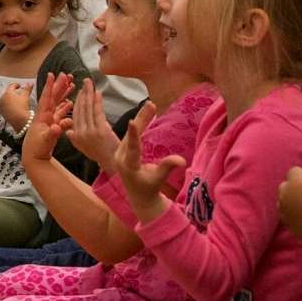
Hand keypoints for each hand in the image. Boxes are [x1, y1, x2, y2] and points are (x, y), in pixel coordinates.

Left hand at [0, 80, 32, 127]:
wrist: (19, 120)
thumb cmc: (22, 107)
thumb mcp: (26, 96)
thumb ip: (27, 89)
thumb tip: (30, 83)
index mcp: (8, 93)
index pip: (11, 86)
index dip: (16, 85)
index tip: (19, 86)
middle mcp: (2, 98)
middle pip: (7, 92)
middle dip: (13, 92)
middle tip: (18, 93)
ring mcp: (1, 105)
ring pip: (5, 99)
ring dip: (10, 99)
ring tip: (17, 100)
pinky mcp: (2, 111)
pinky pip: (5, 106)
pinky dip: (8, 105)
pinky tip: (14, 107)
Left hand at [23, 74, 73, 164]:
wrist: (34, 157)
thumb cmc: (37, 149)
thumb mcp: (45, 141)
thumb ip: (52, 134)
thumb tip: (58, 127)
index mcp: (42, 116)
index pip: (46, 98)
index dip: (49, 86)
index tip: (51, 74)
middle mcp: (45, 115)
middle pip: (53, 97)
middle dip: (58, 85)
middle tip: (64, 74)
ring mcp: (49, 120)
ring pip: (57, 103)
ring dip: (63, 94)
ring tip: (70, 84)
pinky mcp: (53, 125)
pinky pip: (60, 113)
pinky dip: (65, 107)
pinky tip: (71, 102)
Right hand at [66, 80, 120, 171]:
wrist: (111, 163)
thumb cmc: (100, 155)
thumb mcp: (83, 148)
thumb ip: (75, 138)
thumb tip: (69, 131)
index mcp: (75, 136)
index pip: (75, 114)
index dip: (77, 101)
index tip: (80, 91)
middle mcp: (80, 133)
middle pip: (81, 109)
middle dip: (83, 93)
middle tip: (86, 81)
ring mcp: (90, 131)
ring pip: (88, 108)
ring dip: (89, 94)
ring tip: (90, 83)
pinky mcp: (101, 130)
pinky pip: (97, 112)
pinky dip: (97, 101)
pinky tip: (98, 93)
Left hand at [113, 101, 183, 218]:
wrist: (138, 196)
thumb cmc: (150, 188)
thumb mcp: (159, 178)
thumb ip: (167, 167)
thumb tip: (182, 160)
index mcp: (129, 166)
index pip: (132, 148)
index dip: (133, 135)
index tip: (131, 121)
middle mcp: (121, 158)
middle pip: (132, 136)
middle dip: (142, 119)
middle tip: (151, 104)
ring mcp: (120, 153)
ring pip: (131, 133)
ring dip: (141, 119)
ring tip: (151, 104)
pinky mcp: (122, 150)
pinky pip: (131, 135)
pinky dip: (139, 125)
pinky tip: (146, 113)